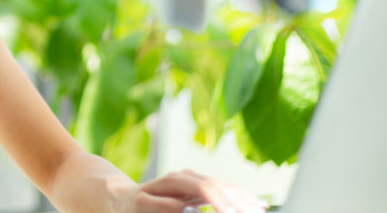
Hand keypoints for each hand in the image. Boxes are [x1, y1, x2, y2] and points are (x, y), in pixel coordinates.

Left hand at [112, 169, 268, 212]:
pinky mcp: (197, 186)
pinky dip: (239, 197)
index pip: (206, 188)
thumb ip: (162, 206)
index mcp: (174, 180)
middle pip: (219, 186)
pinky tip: (256, 204)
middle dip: (238, 200)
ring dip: (243, 198)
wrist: (126, 198)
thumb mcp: (142, 206)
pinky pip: (222, 190)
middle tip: (257, 212)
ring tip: (261, 209)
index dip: (222, 201)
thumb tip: (185, 207)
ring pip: (223, 186)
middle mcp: (186, 177)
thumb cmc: (132, 207)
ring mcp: (193, 180)